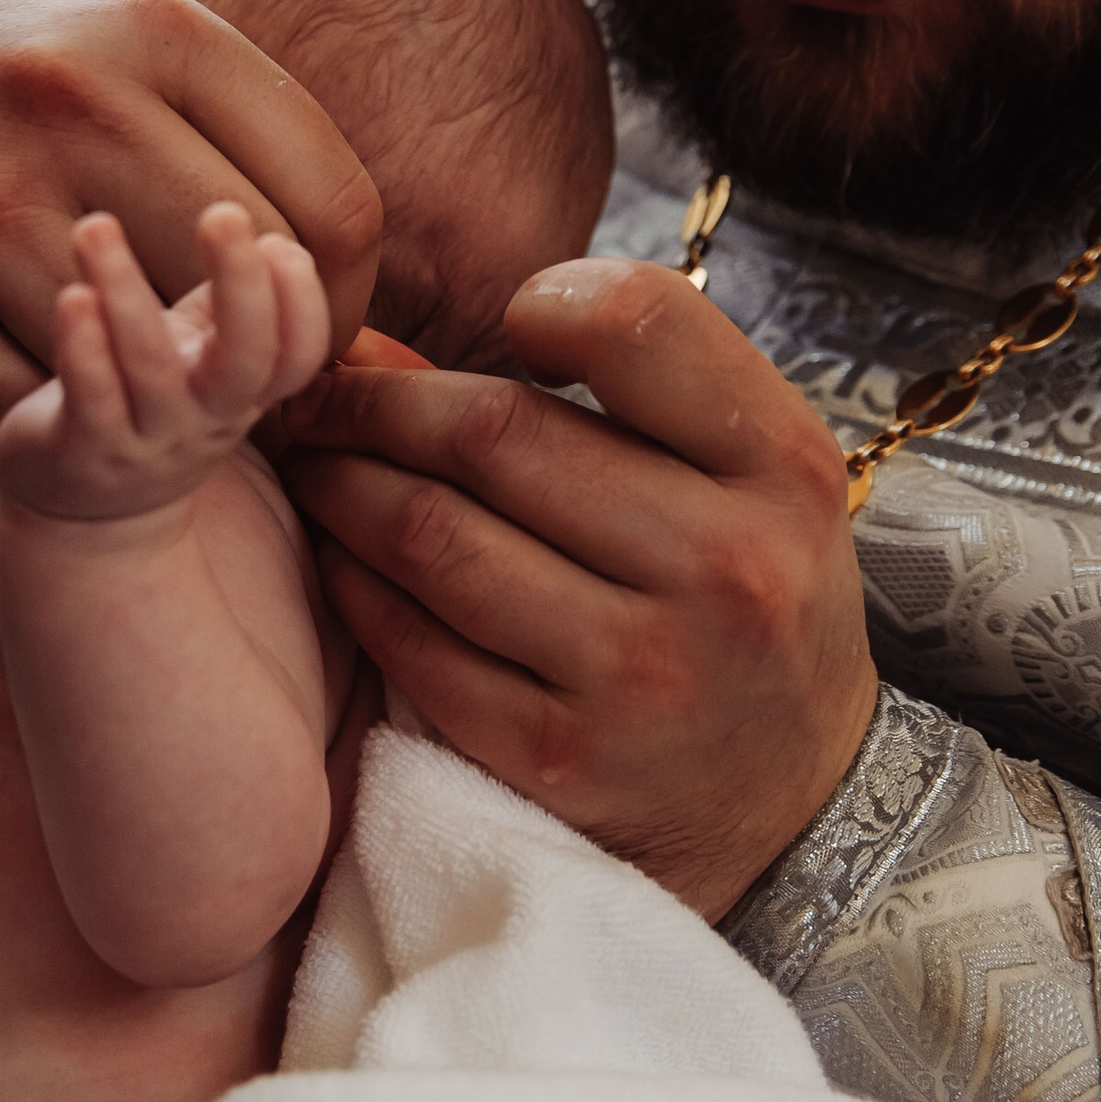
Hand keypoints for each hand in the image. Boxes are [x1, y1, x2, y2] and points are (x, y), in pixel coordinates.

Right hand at [0, 0, 382, 439]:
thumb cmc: (5, 88)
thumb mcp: (128, 54)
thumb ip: (249, 141)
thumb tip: (371, 312)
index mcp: (150, 34)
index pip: (330, 210)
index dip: (345, 303)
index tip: (312, 329)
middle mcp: (61, 104)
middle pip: (246, 295)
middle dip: (258, 356)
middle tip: (233, 372)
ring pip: (142, 362)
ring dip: (155, 395)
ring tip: (141, 379)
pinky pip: (31, 410)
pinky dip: (53, 413)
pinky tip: (47, 381)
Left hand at [0, 204, 328, 520]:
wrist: (83, 514)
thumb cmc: (145, 406)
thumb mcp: (202, 359)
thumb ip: (230, 301)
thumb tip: (277, 237)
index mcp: (241, 392)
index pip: (296, 356)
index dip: (302, 305)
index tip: (280, 243)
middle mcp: (203, 421)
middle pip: (245, 362)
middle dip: (241, 288)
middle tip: (224, 214)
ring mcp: (143, 443)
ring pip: (149, 371)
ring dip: (126, 294)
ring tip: (96, 227)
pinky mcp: (79, 453)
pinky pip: (88, 400)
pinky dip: (82, 349)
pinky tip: (72, 296)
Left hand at [279, 259, 877, 921]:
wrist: (791, 800)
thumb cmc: (740, 595)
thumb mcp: (738, 477)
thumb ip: (608, 390)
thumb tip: (378, 341)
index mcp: (779, 468)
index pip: (637, 322)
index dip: (542, 300)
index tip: (501, 320)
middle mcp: (723, 568)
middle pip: (494, 432)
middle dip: (376, 399)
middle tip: (318, 390)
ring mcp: (641, 674)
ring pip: (433, 536)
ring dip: (339, 485)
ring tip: (309, 459)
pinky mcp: (560, 760)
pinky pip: (414, 644)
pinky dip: (352, 584)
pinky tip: (334, 553)